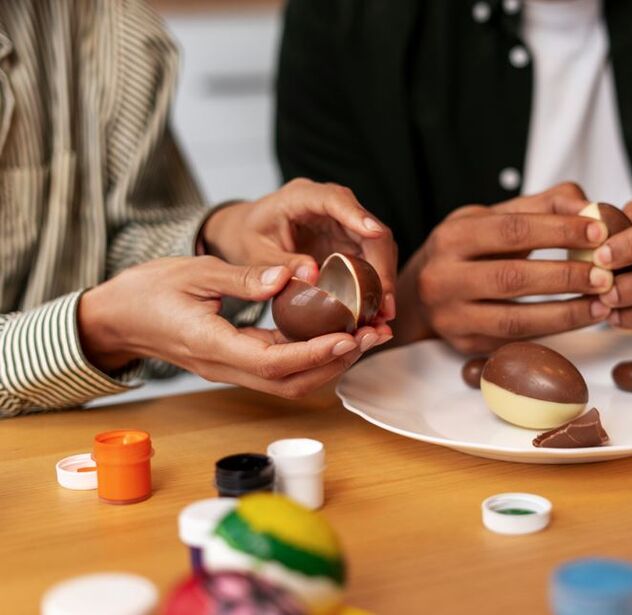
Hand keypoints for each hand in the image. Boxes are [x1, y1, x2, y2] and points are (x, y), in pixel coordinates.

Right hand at [78, 256, 390, 398]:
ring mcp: (233, 369)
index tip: (349, 336)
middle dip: (337, 362)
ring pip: (291, 381)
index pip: (273, 362)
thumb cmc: (148, 291)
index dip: (315, 353)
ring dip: (332, 362)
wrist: (118, 317)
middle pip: (292, 381)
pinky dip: (314, 355)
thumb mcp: (193, 272)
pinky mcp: (238, 361)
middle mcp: (227, 367)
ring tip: (367, 335)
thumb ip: (241, 277)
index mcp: (213, 346)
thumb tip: (287, 278)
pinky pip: (282, 368)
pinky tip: (338, 332)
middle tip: (374, 334)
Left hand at [200, 178, 397, 320]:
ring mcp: (342, 223)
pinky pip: (370, 260)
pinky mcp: (347, 241)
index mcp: (301, 196)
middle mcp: (329, 205)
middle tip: (384, 303)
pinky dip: (375, 284)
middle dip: (381, 265)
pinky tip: (375, 310)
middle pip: (369, 227)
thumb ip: (276, 263)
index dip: (357, 215)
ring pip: (377, 245)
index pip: (336, 200)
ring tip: (383, 314)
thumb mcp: (252, 252)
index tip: (374, 233)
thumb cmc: (246, 236)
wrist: (245, 232)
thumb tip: (312, 275)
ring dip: (383, 279)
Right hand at [396, 183, 615, 353]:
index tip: (598, 232)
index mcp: (453, 236)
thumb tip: (591, 209)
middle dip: (566, 276)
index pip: (512, 230)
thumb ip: (543, 206)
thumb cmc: (466, 250)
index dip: (559, 231)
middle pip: (513, 277)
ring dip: (565, 313)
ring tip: (602, 304)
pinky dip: (552, 332)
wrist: (418, 293)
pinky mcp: (464, 345)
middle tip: (606, 274)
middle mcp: (443, 278)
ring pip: (515, 320)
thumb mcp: (492, 218)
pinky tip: (580, 320)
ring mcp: (451, 317)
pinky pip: (514, 342)